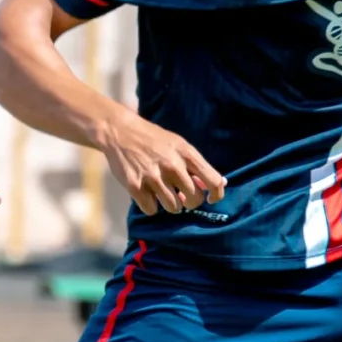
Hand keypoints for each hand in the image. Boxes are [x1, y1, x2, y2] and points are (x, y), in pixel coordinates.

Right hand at [92, 108, 225, 214]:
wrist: (120, 132)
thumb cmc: (154, 140)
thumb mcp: (180, 145)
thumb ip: (198, 165)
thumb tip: (220, 185)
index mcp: (186, 153)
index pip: (213, 181)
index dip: (215, 194)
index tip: (210, 198)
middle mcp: (172, 166)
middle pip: (194, 200)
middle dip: (189, 201)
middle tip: (181, 195)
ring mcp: (153, 177)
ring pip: (174, 208)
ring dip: (170, 204)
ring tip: (163, 193)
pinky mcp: (135, 186)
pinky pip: (152, 210)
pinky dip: (150, 205)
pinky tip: (147, 193)